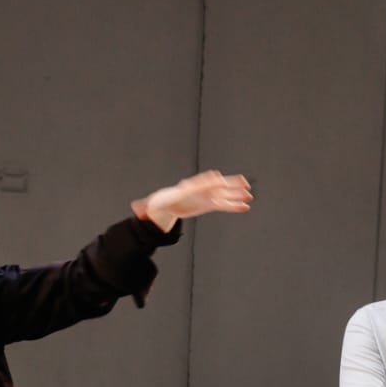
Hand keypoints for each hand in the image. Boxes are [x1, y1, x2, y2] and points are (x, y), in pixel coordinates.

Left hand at [132, 170, 251, 230]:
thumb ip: (146, 206)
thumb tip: (136, 209)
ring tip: (249, 194)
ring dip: (236, 193)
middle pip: (216, 186)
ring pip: (224, 194)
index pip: (199, 183)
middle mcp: (200, 189)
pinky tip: (246, 206)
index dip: (207, 180)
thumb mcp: (154, 203)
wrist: (168, 203)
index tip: (217, 177)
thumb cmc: (162, 201)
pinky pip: (225, 204)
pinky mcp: (211, 203)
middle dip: (229, 184)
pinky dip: (234, 205)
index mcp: (188, 188)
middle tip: (242, 182)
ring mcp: (207, 196)